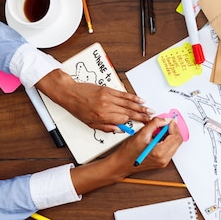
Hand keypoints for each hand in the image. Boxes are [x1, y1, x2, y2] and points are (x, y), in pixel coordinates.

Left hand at [36, 69, 151, 131]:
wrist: (69, 93)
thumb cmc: (77, 108)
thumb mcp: (89, 123)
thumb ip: (105, 127)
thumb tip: (118, 129)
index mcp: (103, 117)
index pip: (124, 120)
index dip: (136, 122)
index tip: (144, 123)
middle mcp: (107, 107)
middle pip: (129, 111)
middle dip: (142, 115)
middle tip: (151, 117)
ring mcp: (108, 97)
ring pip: (128, 103)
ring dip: (140, 106)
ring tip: (149, 109)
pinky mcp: (108, 90)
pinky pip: (123, 94)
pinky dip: (133, 97)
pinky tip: (140, 99)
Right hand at [111, 117, 182, 172]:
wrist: (121, 164)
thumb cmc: (128, 152)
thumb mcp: (141, 134)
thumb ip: (155, 124)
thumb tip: (165, 120)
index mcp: (160, 153)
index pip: (176, 137)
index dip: (173, 127)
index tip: (168, 121)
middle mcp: (164, 159)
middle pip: (177, 141)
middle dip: (172, 130)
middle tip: (163, 125)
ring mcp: (164, 161)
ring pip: (174, 144)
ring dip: (169, 135)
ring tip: (157, 132)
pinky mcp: (162, 161)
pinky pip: (170, 148)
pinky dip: (166, 141)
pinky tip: (157, 138)